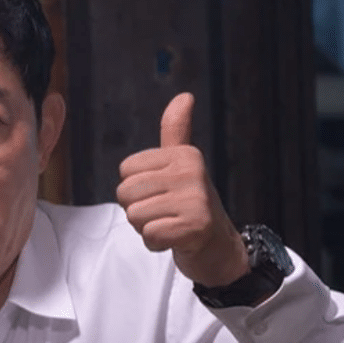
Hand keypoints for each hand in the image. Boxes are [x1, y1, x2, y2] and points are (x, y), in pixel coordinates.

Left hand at [116, 93, 249, 287]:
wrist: (218, 246)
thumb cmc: (191, 203)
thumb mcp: (183, 163)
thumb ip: (176, 131)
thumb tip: (184, 95)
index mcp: (184, 155)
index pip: (125, 170)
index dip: (135, 188)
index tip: (161, 194)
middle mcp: (191, 172)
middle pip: (126, 193)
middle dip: (138, 210)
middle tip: (165, 213)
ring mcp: (195, 200)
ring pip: (134, 216)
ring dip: (146, 227)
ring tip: (170, 224)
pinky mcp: (194, 227)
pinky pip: (149, 235)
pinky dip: (156, 243)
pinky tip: (175, 239)